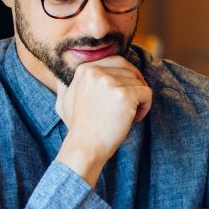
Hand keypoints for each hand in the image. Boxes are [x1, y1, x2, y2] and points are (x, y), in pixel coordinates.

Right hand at [55, 55, 151, 184]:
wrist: (84, 147)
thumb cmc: (78, 127)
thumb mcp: (63, 101)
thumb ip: (65, 86)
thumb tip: (61, 79)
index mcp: (84, 69)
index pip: (116, 61)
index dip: (125, 77)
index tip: (122, 95)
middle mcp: (96, 71)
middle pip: (129, 69)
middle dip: (136, 84)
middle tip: (133, 103)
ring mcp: (110, 82)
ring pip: (139, 82)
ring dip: (139, 99)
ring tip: (129, 116)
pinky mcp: (124, 95)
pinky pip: (147, 93)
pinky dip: (146, 107)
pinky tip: (134, 119)